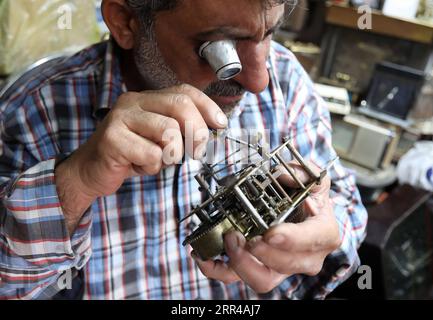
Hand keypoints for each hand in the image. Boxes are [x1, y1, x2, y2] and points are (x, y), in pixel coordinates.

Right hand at [55, 84, 227, 233]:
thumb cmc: (131, 154)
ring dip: (171, 154)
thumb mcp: (161, 139)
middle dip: (197, 131)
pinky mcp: (112, 138)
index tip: (221, 124)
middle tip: (197, 152)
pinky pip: (151, 154)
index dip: (207, 106)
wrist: (91, 171)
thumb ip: (182, 130)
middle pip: (180, 105)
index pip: (184, 91)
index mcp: (147, 98)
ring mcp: (120, 117)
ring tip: (156, 159)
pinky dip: (151, 167)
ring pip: (168, 131)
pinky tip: (137, 166)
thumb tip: (212, 129)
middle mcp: (133, 101)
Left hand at [191, 162, 341, 292]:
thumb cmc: (309, 200)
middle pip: (283, 265)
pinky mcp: (259, 270)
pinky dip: (217, 270)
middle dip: (258, 252)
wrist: (306, 217)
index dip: (291, 240)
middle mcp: (305, 258)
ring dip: (239, 263)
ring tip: (227, 240)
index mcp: (323, 235)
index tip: (270, 233)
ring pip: (262, 280)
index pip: (311, 241)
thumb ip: (305, 171)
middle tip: (237, 234)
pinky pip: (237, 278)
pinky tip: (204, 257)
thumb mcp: (314, 180)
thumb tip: (281, 174)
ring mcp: (281, 268)